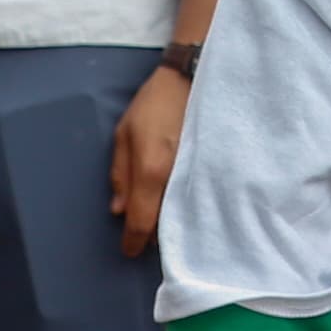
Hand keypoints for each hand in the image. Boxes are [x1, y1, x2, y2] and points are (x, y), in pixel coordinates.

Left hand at [110, 62, 190, 256]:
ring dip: (169, 225)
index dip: (133, 242)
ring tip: (160, 227)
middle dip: (151, 236)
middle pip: (164, 226)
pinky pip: (197, 203)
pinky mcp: (212, 174)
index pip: (141, 222)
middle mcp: (177, 180)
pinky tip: (180, 211)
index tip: (128, 251)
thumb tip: (118, 211)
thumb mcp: (124, 133)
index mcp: (151, 171)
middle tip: (141, 239)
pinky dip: (186, 211)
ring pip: (182, 217)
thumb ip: (120, 174)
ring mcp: (198, 178)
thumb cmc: (154, 104)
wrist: (194, 79)